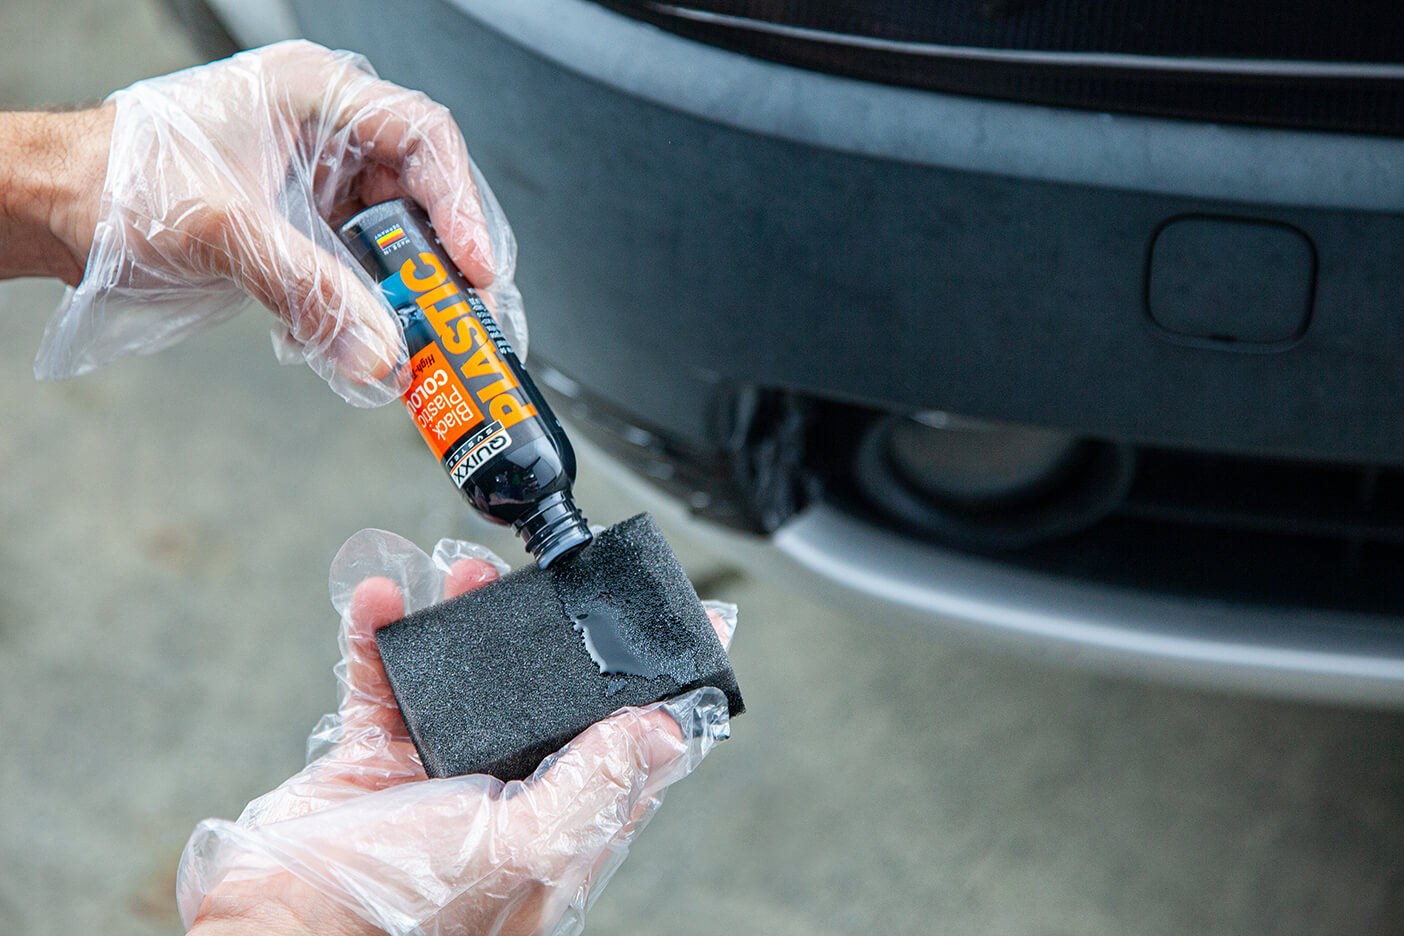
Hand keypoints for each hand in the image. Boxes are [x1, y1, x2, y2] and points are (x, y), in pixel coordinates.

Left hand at [26, 40, 524, 406]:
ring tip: (405, 340)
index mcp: (315, 96)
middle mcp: (328, 136)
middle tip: (454, 317)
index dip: (460, 204)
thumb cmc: (118, 180)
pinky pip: (359, 274)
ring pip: (393, 244)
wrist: (62, 210)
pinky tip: (341, 340)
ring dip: (399, 299)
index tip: (475, 266)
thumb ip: (310, 293)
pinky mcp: (307, 231)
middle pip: (419, 197)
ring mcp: (320, 185)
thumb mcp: (223, 230)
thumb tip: (380, 351)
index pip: (423, 138)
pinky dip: (360, 314)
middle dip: (436, 265)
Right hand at [176, 529, 734, 935]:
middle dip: (549, 633)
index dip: (662, 689)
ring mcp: (440, 771)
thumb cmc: (407, 916)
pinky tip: (380, 598)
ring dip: (465, 617)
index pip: (631, 748)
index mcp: (560, 823)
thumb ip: (593, 783)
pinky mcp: (378, 757)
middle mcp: (508, 793)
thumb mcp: (523, 846)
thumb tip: (665, 732)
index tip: (691, 625)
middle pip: (545, 695)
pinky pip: (384, 680)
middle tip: (554, 577)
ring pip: (467, 677)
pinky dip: (381, 636)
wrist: (281, 929)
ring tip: (465, 570)